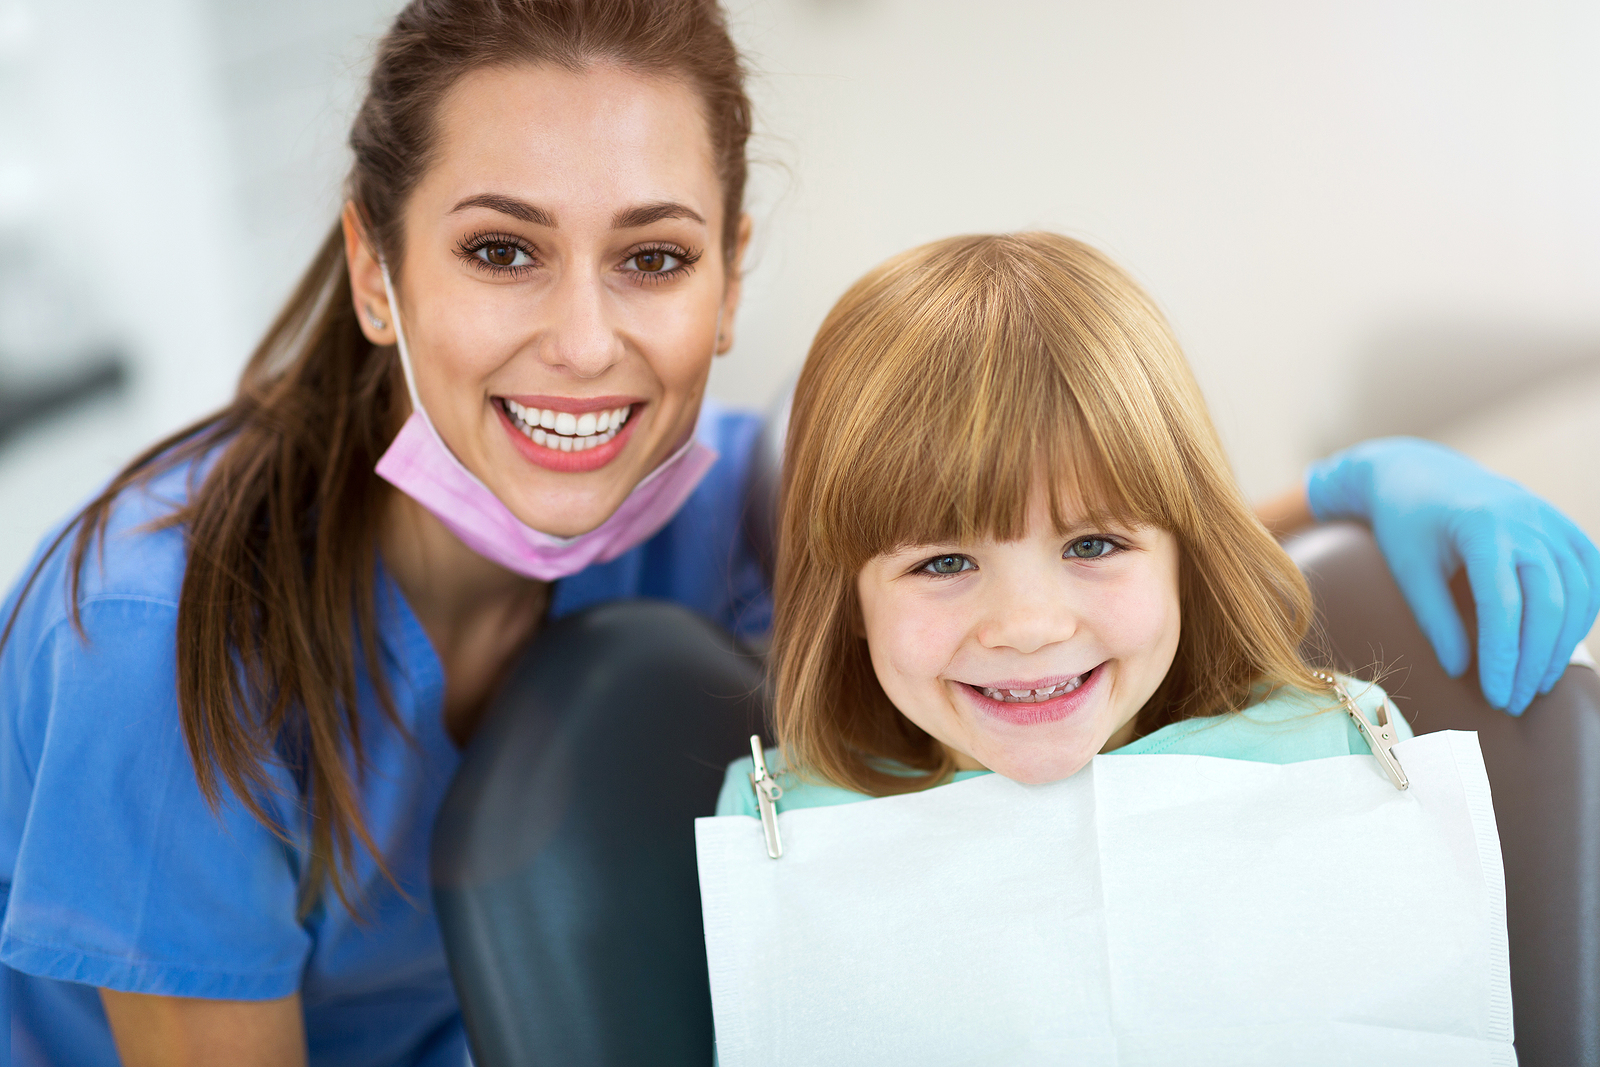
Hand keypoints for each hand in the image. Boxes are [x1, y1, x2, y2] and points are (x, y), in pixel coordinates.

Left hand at [1307, 437, 1599, 714]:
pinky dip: (1581, 614)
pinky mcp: (1562, 525)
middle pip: (1549, 604)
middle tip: (1516, 701)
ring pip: (1577, 593)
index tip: (1495, 696)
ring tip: (1536, 684)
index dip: (1503, 657)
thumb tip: (1461, 672)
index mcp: (1483, 527)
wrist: (1418, 471)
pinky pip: (1590, 575)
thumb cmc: (1405, 523)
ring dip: (1561, 644)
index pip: (1503, 606)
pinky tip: (1559, 645)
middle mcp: (1527, 521)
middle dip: (1535, 660)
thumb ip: (1434, 621)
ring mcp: (1551, 520)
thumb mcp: (1409, 570)